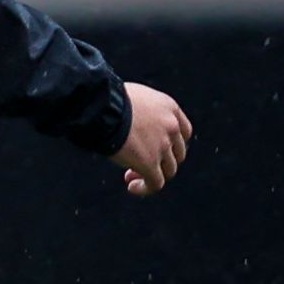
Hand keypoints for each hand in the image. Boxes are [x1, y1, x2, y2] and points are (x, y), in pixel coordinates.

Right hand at [115, 81, 192, 195]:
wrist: (100, 106)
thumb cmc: (105, 98)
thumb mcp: (131, 96)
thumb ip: (139, 109)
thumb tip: (126, 120)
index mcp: (169, 107)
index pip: (183, 132)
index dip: (170, 144)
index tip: (152, 148)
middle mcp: (171, 126)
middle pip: (177, 153)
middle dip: (161, 160)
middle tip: (138, 163)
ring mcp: (162, 145)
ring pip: (168, 170)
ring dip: (151, 175)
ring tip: (130, 176)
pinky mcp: (149, 162)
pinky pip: (156, 183)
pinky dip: (146, 188)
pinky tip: (132, 187)